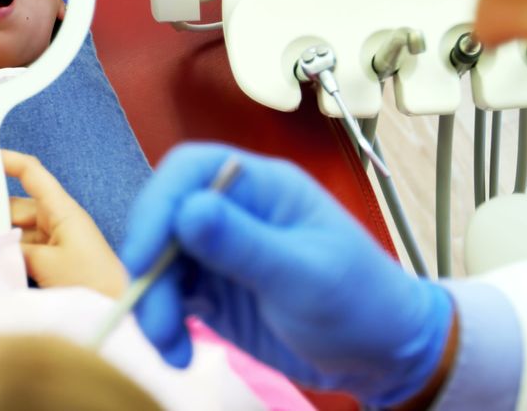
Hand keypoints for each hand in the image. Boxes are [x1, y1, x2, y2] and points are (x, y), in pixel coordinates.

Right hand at [4, 150, 125, 297]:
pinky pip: (19, 247)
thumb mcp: (49, 264)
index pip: (32, 172)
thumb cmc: (95, 282)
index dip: (7, 161)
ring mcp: (53, 239)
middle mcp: (56, 219)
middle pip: (12, 205)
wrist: (118, 307)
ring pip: (11, 228)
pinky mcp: (51, 258)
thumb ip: (16, 253)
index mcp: (61, 209)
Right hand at [119, 143, 454, 406]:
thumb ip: (245, 245)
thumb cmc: (361, 304)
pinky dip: (165, 322)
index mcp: (264, 188)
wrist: (383, 355)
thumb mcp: (305, 276)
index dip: (158, 206)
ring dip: (153, 303)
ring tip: (172, 347)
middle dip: (150, 267)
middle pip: (164, 218)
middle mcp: (236, 211)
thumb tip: (188, 209)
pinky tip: (180, 351)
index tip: (143, 258)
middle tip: (155, 319)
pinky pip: (170, 295)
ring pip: (159, 261)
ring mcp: (221, 251)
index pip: (191, 171)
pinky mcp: (214, 289)